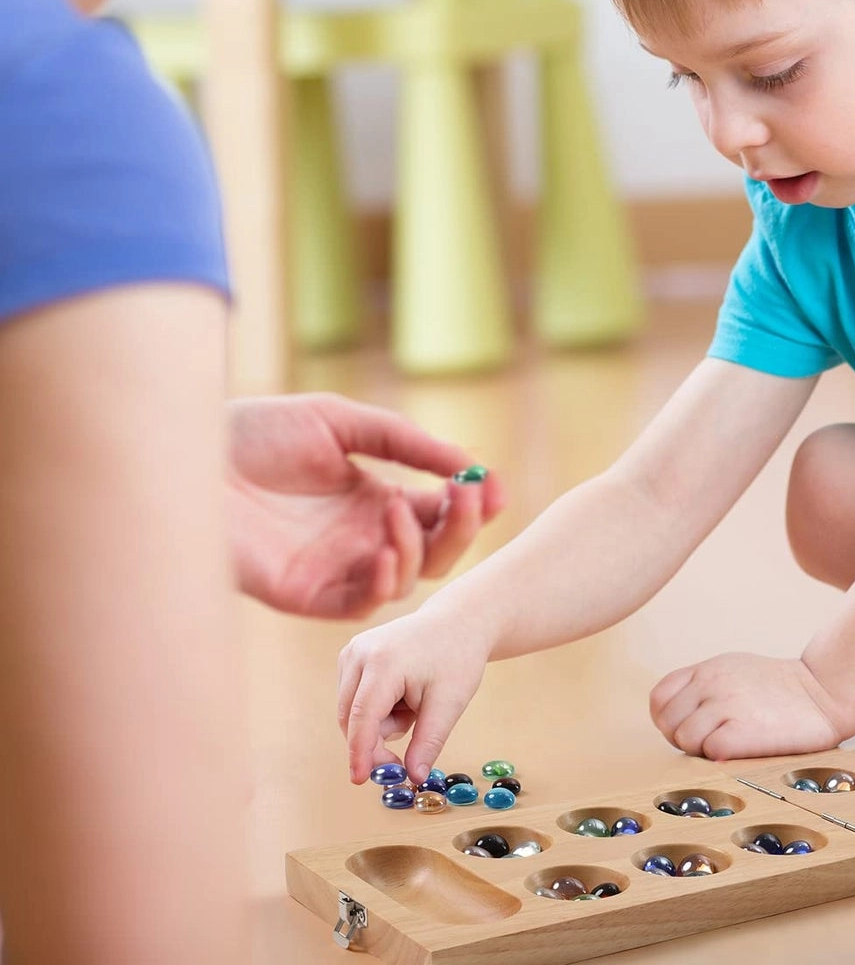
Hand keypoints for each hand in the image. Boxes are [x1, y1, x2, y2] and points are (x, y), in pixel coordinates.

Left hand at [229, 392, 504, 619]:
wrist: (190, 453)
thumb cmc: (258, 431)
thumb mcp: (342, 422)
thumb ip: (404, 441)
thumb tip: (467, 461)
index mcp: (376, 499)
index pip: (440, 512)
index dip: (473, 501)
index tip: (495, 483)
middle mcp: (363, 539)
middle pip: (436, 552)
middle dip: (462, 529)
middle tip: (470, 499)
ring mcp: (336, 569)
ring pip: (406, 581)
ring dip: (419, 548)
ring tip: (401, 508)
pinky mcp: (304, 594)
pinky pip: (359, 604)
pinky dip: (382, 581)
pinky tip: (382, 548)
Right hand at [338, 601, 488, 782]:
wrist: (457, 621)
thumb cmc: (457, 658)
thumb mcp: (450, 703)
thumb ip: (429, 742)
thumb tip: (414, 777)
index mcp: (383, 663)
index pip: (362, 718)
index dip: (360, 753)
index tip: (359, 780)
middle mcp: (359, 653)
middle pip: (352, 719)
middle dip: (379, 736)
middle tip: (414, 729)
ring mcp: (352, 651)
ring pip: (351, 712)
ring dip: (380, 720)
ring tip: (413, 700)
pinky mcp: (351, 655)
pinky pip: (353, 699)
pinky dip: (376, 706)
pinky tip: (401, 691)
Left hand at [650, 653, 846, 759]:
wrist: (824, 693)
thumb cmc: (780, 689)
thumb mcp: (735, 671)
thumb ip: (704, 687)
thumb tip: (674, 718)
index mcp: (707, 669)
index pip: (659, 697)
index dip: (667, 720)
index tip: (687, 730)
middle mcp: (711, 682)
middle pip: (667, 722)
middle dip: (682, 739)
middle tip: (709, 743)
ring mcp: (726, 704)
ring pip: (684, 739)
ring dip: (701, 750)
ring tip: (728, 746)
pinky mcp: (742, 730)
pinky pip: (709, 750)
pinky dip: (720, 757)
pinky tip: (740, 751)